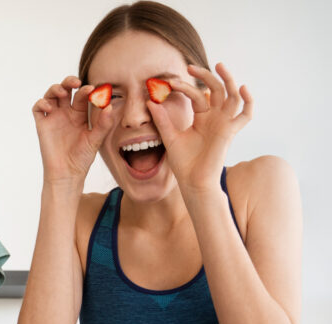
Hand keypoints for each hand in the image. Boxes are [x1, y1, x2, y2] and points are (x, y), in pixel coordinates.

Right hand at [32, 76, 115, 186]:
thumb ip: (103, 124)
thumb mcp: (96, 139)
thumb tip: (110, 106)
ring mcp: (53, 118)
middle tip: (76, 82)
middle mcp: (65, 114)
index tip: (92, 89)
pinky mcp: (42, 125)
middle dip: (69, 81)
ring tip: (63, 92)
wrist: (67, 173)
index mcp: (79, 115)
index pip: (82, 95)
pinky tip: (50, 106)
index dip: (86, 89)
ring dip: (55, 89)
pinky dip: (42, 103)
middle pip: (65, 89)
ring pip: (51, 95)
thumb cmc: (82, 158)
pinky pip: (38, 108)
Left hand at [148, 63, 251, 194]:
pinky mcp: (230, 131)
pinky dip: (248, 101)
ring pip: (232, 96)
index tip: (170, 83)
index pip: (198, 95)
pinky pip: (246, 114)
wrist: (192, 181)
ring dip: (228, 80)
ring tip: (219, 66)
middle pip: (217, 89)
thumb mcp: (170, 137)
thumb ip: (162, 120)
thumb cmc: (183, 162)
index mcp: (202, 118)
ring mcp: (224, 123)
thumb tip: (150, 101)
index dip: (186, 87)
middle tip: (191, 66)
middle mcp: (215, 118)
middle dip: (207, 76)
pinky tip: (242, 88)